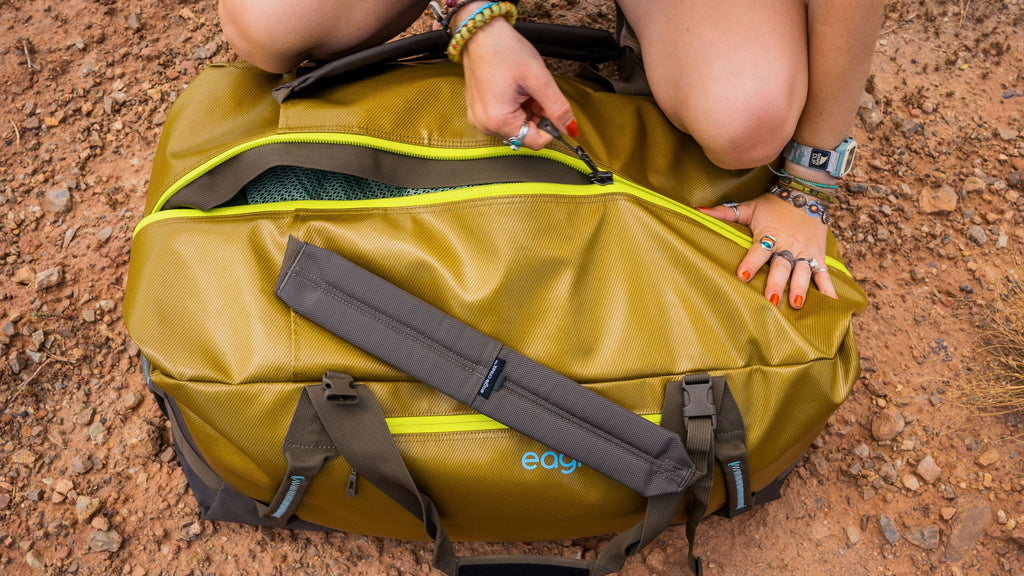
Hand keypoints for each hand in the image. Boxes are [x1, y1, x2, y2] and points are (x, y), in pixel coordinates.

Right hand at [460, 17, 577, 149]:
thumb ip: (557, 108)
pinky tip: (512, 88)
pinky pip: (504, 118)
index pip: (536, 142)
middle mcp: (485, 125)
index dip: (550, 125)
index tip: (549, 104)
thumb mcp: (539, 79)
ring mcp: (479, 119)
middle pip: (526, 134)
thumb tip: (571, 129)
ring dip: (526, 110)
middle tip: (533, 90)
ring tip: (521, 87)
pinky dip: (515, 106)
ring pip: (517, 126)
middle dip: (536, 115)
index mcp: (498, 121)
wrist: (479, 32)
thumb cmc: (504, 50)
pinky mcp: (478, 112)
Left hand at [699, 193, 837, 307]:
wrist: (807, 192)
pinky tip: (831, 303)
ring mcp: (804, 252)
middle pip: (781, 266)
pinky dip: (828, 288)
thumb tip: (698, 211)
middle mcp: (788, 246)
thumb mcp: (750, 207)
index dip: (751, 262)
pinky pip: (824, 273)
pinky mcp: (818, 255)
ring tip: (796, 304)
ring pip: (803, 272)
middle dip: (776, 283)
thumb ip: (725, 213)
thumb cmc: (774, 204)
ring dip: (800, 288)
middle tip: (770, 300)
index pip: (758, 251)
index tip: (743, 275)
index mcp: (769, 235)